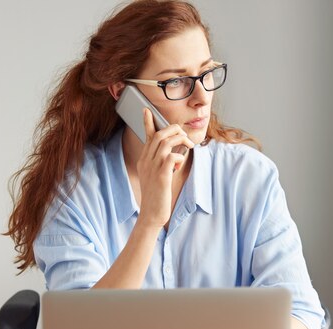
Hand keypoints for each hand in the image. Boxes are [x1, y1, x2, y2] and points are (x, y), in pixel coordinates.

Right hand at [136, 108, 193, 228]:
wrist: (151, 214)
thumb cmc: (156, 196)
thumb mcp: (155, 176)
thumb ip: (161, 164)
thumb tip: (175, 155)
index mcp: (144, 160)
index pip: (147, 136)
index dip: (147, 122)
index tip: (146, 110)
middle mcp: (147, 161)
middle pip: (159, 135)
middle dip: (175, 130)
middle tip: (185, 136)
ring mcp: (153, 167)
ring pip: (165, 142)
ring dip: (180, 140)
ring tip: (189, 146)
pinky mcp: (162, 176)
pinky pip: (172, 157)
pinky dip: (179, 156)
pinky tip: (180, 164)